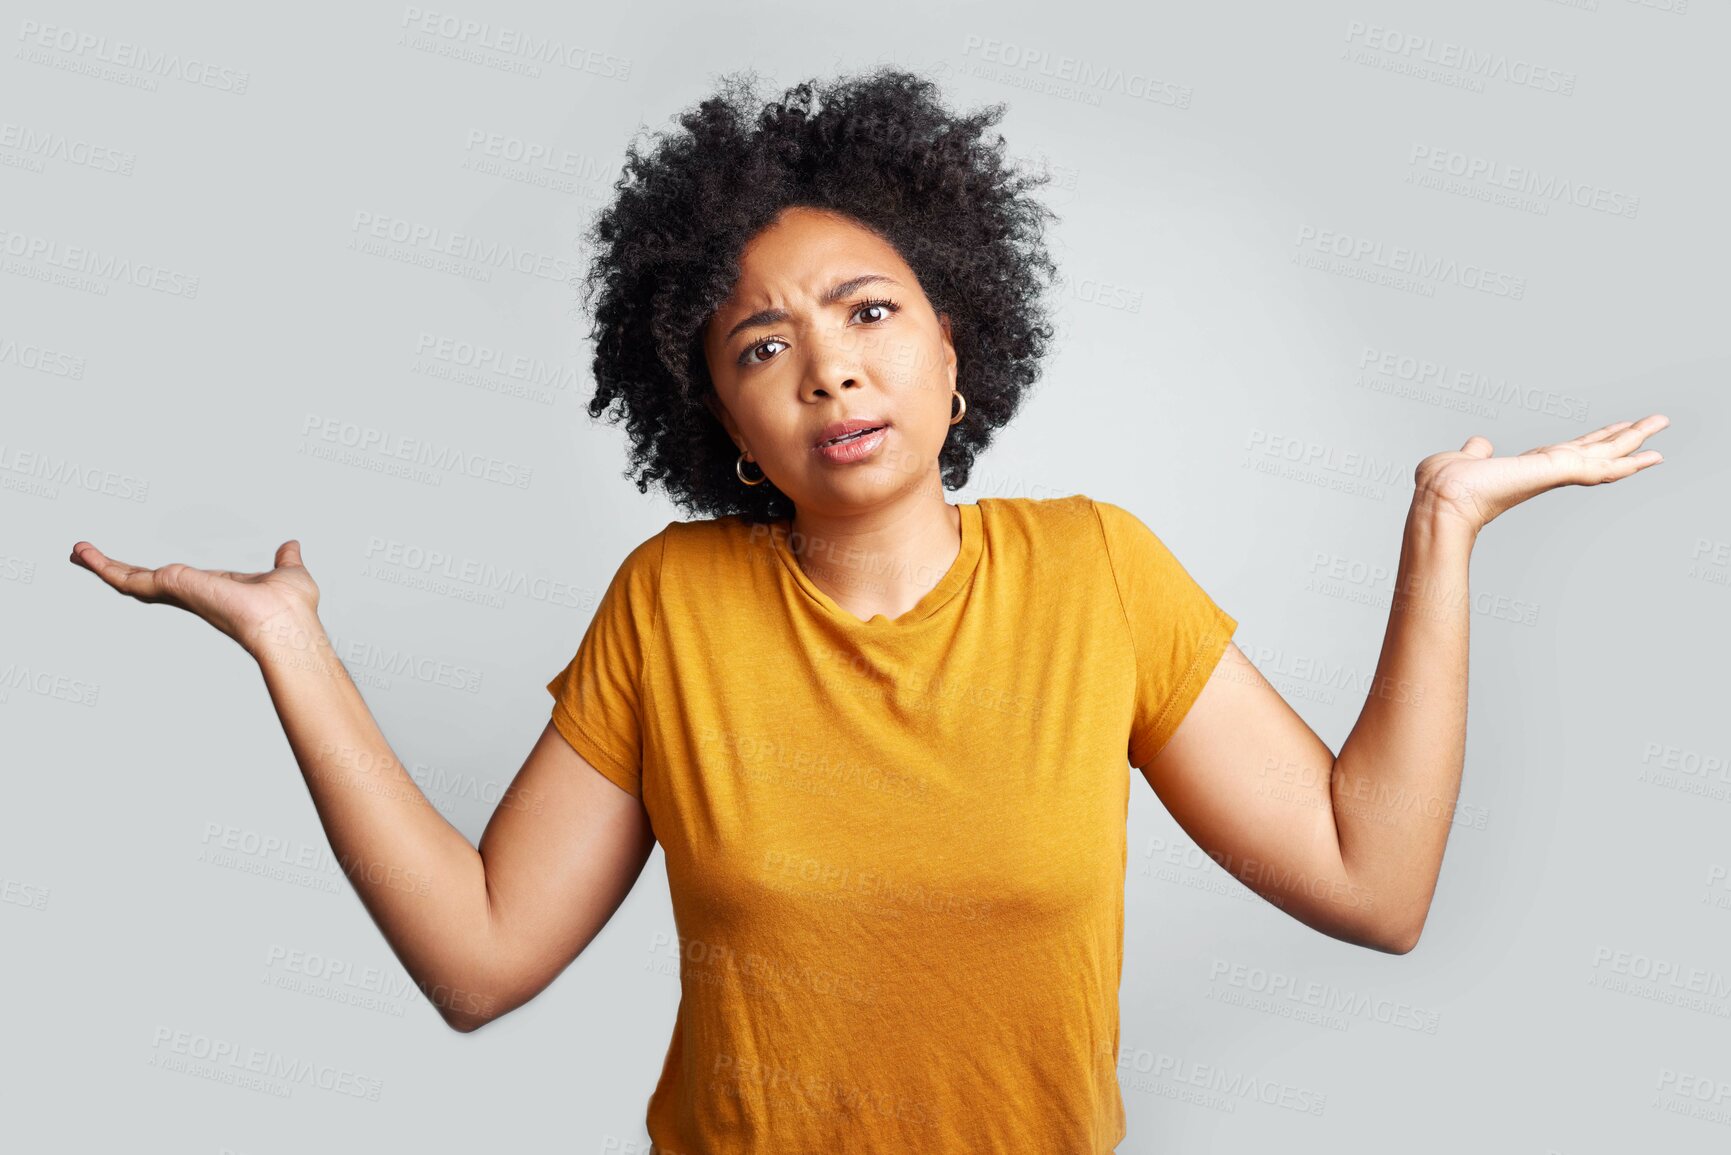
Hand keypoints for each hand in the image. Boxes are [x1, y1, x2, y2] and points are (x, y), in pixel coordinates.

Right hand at [69, 539, 320, 655]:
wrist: (286, 622)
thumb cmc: (292, 608)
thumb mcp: (287, 573)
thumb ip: (285, 560)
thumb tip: (291, 547)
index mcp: (212, 591)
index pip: (175, 583)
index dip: (154, 575)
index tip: (136, 568)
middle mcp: (191, 595)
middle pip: (144, 583)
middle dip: (116, 571)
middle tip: (87, 556)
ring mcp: (178, 593)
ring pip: (130, 581)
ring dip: (101, 566)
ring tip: (77, 552)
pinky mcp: (171, 587)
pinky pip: (130, 579)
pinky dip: (104, 567)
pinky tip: (85, 555)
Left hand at [1412, 414, 1669, 533]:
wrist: (1441, 499)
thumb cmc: (1445, 486)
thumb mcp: (1467, 459)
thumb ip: (1478, 452)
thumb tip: (1479, 445)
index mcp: (1529, 466)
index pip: (1571, 451)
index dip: (1595, 441)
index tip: (1616, 429)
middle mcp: (1546, 471)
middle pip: (1597, 449)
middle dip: (1626, 437)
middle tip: (1657, 422)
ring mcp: (1554, 473)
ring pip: (1605, 455)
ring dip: (1636, 440)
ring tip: (1663, 423)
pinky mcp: (1556, 473)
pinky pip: (1600, 469)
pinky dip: (1627, 464)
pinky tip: (1652, 456)